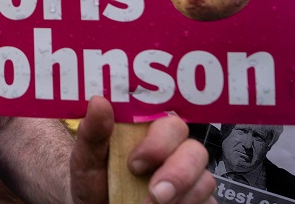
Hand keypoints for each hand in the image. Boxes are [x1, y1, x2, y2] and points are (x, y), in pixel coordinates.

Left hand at [72, 97, 215, 203]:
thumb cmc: (94, 180)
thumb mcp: (86, 158)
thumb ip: (93, 132)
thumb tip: (99, 101)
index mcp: (150, 134)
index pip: (170, 123)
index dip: (159, 142)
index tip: (135, 164)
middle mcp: (174, 153)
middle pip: (196, 150)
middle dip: (177, 173)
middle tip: (154, 193)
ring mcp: (189, 179)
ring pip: (205, 180)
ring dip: (181, 196)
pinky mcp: (197, 201)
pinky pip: (208, 202)